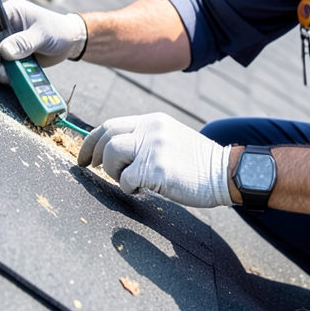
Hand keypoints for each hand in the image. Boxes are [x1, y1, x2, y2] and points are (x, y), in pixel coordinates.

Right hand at [0, 0, 86, 84]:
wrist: (69, 41)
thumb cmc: (58, 30)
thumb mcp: (42, 34)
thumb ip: (24, 42)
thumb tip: (4, 52)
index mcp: (8, 12)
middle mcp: (3, 26)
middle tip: (4, 73)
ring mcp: (5, 41)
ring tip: (10, 77)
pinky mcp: (9, 55)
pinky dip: (4, 73)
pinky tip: (13, 78)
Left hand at [77, 112, 231, 207]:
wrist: (225, 171)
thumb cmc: (197, 162)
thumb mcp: (169, 137)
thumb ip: (145, 138)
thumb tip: (115, 151)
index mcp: (152, 121)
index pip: (110, 124)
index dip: (91, 141)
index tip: (84, 156)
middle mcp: (151, 130)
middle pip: (107, 137)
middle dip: (94, 155)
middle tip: (94, 168)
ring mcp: (154, 148)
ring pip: (112, 155)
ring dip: (113, 172)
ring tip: (130, 180)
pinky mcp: (157, 169)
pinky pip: (127, 180)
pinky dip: (130, 188)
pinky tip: (145, 189)